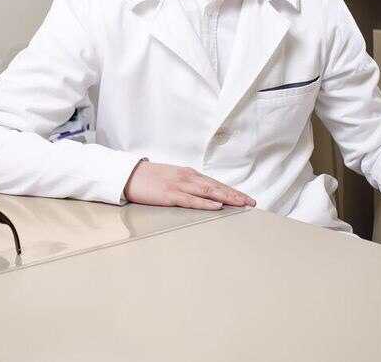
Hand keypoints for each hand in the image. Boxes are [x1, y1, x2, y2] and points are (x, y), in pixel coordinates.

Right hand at [123, 160, 255, 209]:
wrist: (129, 174)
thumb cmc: (150, 178)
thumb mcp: (173, 178)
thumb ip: (187, 185)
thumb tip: (202, 194)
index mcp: (189, 174)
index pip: (216, 184)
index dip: (232, 191)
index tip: (246, 198)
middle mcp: (188, 178)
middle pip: (217, 187)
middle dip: (235, 195)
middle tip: (251, 203)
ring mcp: (179, 185)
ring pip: (208, 192)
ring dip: (226, 198)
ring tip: (241, 204)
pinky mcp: (170, 195)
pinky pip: (191, 200)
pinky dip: (206, 203)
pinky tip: (217, 206)